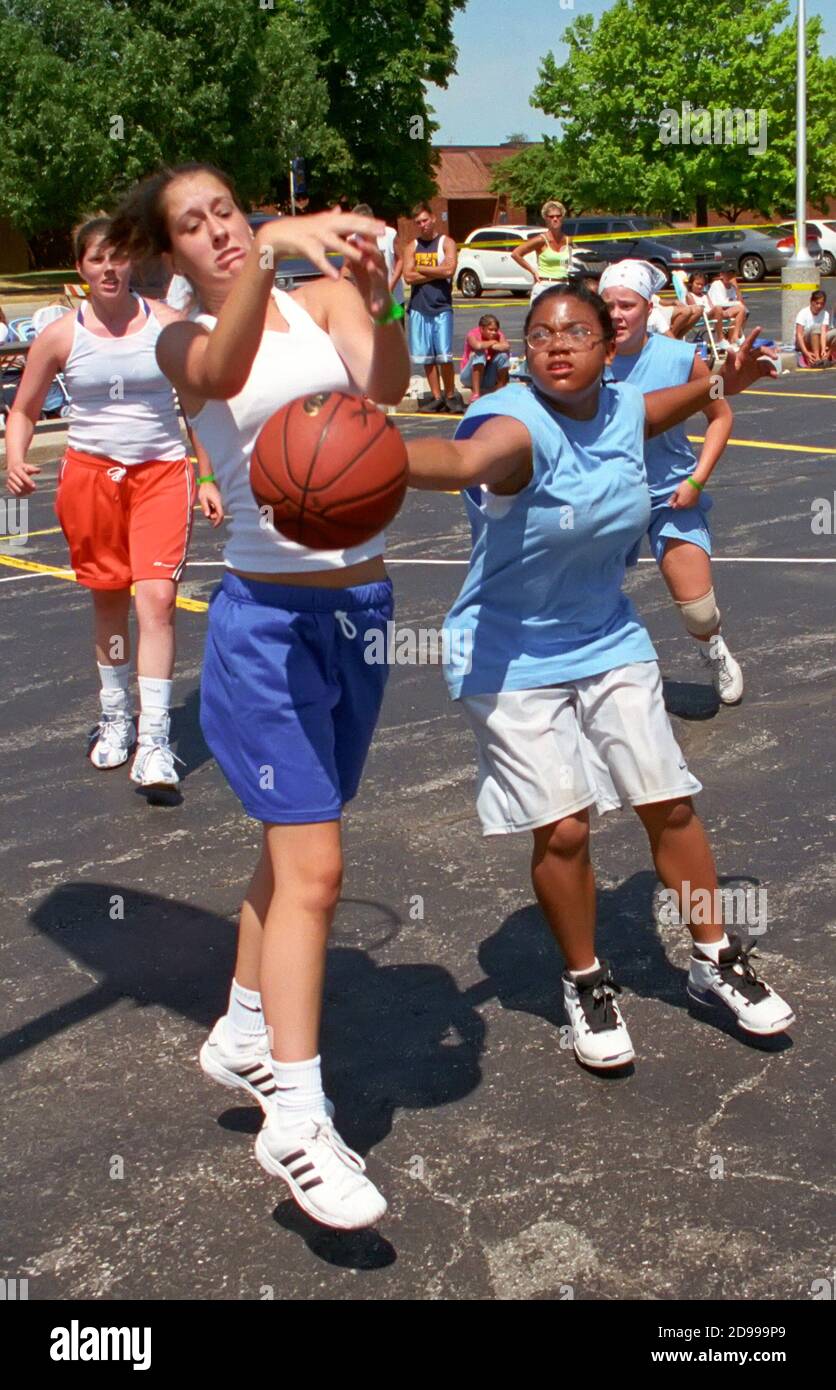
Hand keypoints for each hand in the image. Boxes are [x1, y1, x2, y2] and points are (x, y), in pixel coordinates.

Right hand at [6, 457, 40, 495]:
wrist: (13, 467)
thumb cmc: (23, 468)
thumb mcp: (27, 466)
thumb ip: (33, 469)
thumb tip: (39, 470)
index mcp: (16, 469)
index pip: (23, 476)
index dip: (29, 481)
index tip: (34, 486)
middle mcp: (11, 475)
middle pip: (20, 484)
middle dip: (28, 488)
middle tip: (34, 489)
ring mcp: (9, 480)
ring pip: (17, 489)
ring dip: (25, 492)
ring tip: (30, 492)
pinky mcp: (8, 486)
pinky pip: (14, 492)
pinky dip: (20, 494)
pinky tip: (25, 493)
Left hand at [198, 481, 223, 526]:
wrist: (207, 481)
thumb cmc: (204, 489)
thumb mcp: (203, 499)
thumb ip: (205, 507)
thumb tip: (207, 516)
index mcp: (217, 502)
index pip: (220, 515)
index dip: (218, 522)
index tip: (214, 526)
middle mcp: (220, 503)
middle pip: (218, 514)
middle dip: (212, 516)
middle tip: (205, 512)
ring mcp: (219, 502)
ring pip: (216, 511)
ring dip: (211, 512)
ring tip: (204, 506)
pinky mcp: (217, 501)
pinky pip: (215, 508)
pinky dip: (211, 509)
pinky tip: (206, 504)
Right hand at [255, 208, 384, 281]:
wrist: (276, 235)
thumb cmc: (298, 231)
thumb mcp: (317, 222)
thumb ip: (330, 217)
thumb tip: (340, 209)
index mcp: (329, 220)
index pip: (352, 219)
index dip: (368, 222)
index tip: (384, 225)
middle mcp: (324, 225)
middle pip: (348, 226)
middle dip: (365, 229)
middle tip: (382, 232)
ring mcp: (314, 235)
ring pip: (335, 243)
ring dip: (349, 250)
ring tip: (363, 259)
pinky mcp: (305, 247)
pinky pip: (318, 259)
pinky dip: (327, 267)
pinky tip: (336, 277)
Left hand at [348, 236, 390, 319]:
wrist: (377, 304)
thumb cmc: (366, 281)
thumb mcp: (358, 266)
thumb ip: (354, 254)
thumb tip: (347, 237)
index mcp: (374, 260)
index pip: (370, 245)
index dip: (364, 235)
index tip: (355, 224)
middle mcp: (380, 269)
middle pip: (377, 255)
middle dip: (370, 249)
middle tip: (360, 242)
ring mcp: (382, 283)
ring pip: (380, 274)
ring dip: (375, 270)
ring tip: (369, 265)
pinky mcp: (382, 300)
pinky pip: (380, 301)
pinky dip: (377, 303)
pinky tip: (374, 307)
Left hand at [668, 479, 701, 509]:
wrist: (696, 483)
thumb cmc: (685, 486)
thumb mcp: (676, 491)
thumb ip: (672, 498)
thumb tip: (668, 504)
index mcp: (680, 503)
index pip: (674, 507)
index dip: (674, 502)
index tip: (675, 497)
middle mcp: (686, 506)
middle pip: (680, 507)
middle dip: (679, 502)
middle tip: (680, 495)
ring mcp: (691, 505)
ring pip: (685, 506)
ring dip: (683, 502)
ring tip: (685, 494)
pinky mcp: (695, 503)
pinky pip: (690, 504)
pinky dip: (688, 502)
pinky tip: (689, 496)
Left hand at [719, 326, 777, 394]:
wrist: (725, 387)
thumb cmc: (724, 376)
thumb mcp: (727, 368)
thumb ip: (730, 359)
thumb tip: (729, 349)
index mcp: (742, 354)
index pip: (749, 342)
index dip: (754, 335)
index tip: (759, 327)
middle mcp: (749, 358)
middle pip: (762, 351)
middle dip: (769, 352)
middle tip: (776, 357)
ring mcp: (754, 365)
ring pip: (766, 362)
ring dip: (772, 366)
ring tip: (774, 373)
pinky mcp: (756, 373)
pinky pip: (767, 371)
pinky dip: (772, 372)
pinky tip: (775, 376)